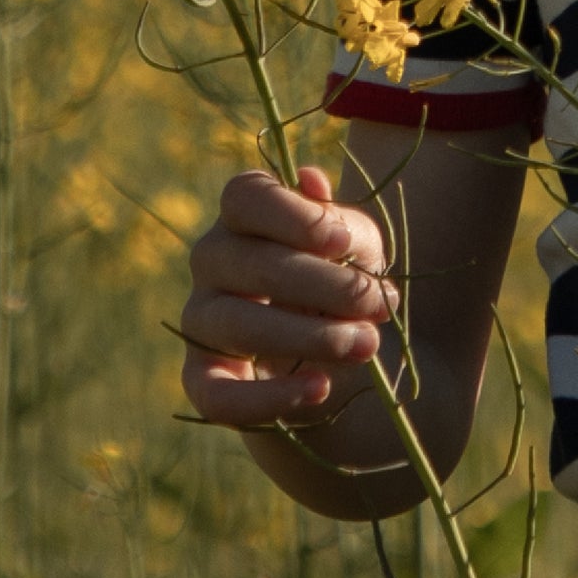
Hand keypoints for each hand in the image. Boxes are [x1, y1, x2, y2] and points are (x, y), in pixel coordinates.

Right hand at [181, 164, 395, 430]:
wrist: (334, 344)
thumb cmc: (342, 273)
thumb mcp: (355, 243)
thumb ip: (337, 220)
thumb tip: (312, 180)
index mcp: (243, 212)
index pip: (245, 197)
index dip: (292, 216)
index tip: (341, 241)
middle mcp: (211, 259)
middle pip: (252, 264)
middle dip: (324, 286)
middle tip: (376, 303)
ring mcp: (200, 318)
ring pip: (237, 326)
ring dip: (309, 337)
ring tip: (365, 345)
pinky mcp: (202, 378)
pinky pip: (217, 395)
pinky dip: (269, 397)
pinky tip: (319, 387)